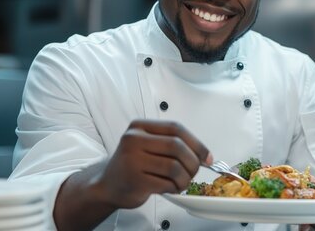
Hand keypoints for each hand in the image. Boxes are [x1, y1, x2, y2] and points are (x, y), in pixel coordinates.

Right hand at [97, 119, 211, 208]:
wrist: (107, 185)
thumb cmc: (133, 165)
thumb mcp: (147, 145)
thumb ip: (172, 144)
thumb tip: (204, 155)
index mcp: (139, 126)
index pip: (175, 128)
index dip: (196, 143)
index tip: (207, 156)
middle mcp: (133, 140)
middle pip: (176, 146)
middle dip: (193, 162)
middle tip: (194, 171)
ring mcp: (133, 160)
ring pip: (174, 167)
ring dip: (185, 178)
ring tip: (182, 182)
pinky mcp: (135, 180)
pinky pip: (166, 183)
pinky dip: (175, 188)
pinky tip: (171, 188)